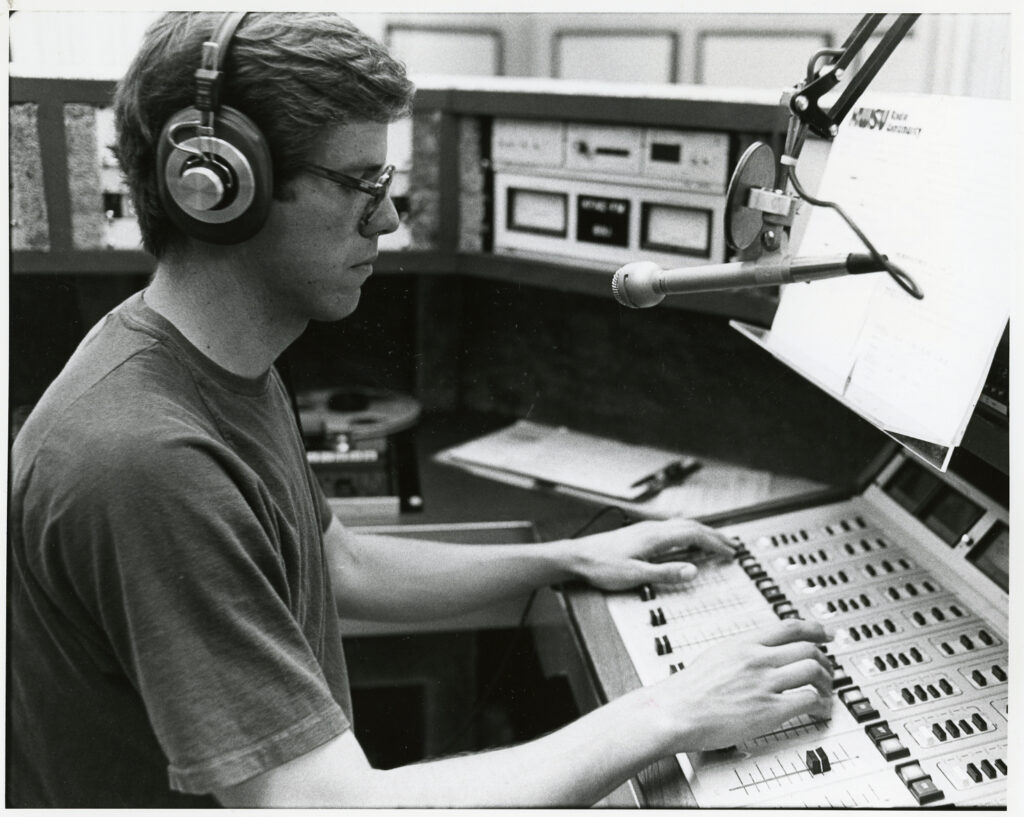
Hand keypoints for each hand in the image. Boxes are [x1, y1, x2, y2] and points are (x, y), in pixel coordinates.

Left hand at [560, 517, 735, 590]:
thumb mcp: (635, 575)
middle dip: (714, 536)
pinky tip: (686, 540)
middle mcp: (652, 529)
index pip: (694, 535)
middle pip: (691, 527)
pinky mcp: (639, 534)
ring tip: (715, 541)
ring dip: (702, 532)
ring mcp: (645, 529)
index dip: (714, 544)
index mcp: (655, 537)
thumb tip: (693, 571)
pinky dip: (688, 533)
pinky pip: (672, 529)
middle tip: (732, 546)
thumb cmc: (601, 566)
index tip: (730, 552)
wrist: (577, 557)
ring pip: (682, 526)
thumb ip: (665, 573)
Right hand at [643, 619, 833, 751]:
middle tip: (827, 671)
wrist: (675, 711)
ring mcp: (764, 683)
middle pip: (807, 649)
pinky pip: (808, 700)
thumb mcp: (715, 656)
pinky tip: (819, 710)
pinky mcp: (769, 710)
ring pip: (813, 671)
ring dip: (826, 682)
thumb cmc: (687, 690)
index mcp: (743, 643)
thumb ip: (740, 652)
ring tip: (825, 693)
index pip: (789, 627)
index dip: (814, 629)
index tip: (826, 634)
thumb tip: (758, 654)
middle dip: (824, 660)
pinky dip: (820, 705)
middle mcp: (757, 659)